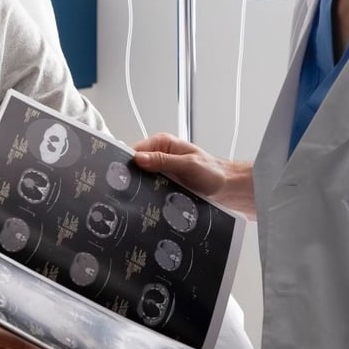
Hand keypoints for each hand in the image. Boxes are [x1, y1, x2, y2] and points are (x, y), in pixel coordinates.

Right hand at [132, 133, 256, 216]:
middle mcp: (161, 155)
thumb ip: (163, 161)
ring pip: (143, 180)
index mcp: (163, 143)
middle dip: (133, 178)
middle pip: (137, 167)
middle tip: (127, 192)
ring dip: (142, 190)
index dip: (126, 162)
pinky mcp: (166, 185)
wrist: (229, 189)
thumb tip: (139, 158)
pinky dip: (149, 197)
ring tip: (137, 201)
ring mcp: (163, 171)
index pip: (135, 150)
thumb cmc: (213, 173)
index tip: (119, 175)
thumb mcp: (188, 165)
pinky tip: (148, 205)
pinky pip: (151, 190)